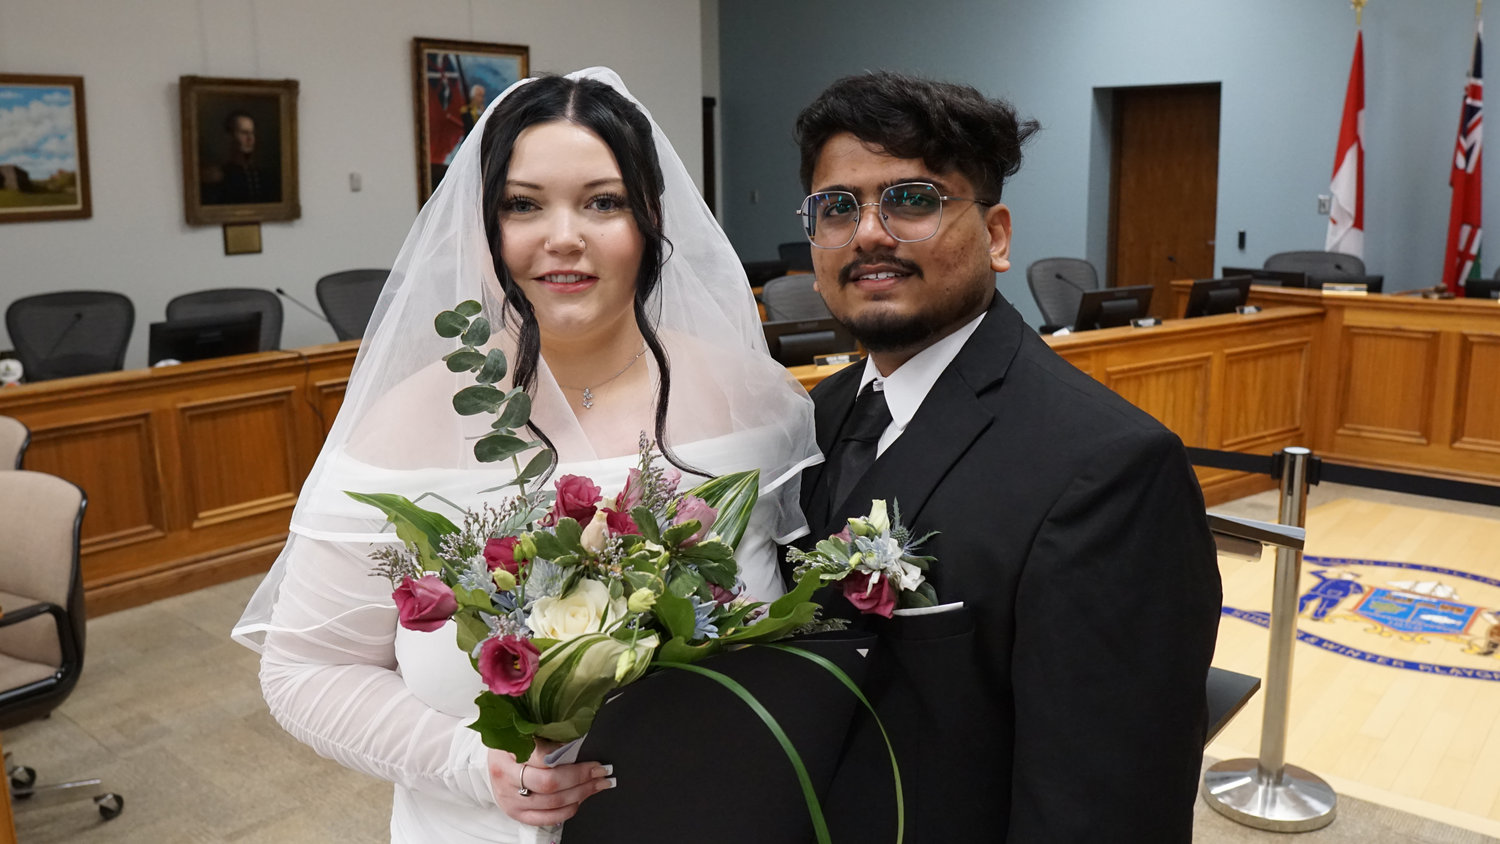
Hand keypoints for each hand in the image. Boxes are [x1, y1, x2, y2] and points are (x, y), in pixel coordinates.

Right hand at [488, 741, 614, 826]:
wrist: (491, 764)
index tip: (592, 758)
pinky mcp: (517, 814)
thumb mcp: (521, 729)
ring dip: (581, 794)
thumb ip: (545, 731)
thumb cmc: (510, 743)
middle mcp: (507, 778)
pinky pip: (546, 818)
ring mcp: (511, 799)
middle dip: (581, 778)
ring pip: (552, 803)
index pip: (543, 758)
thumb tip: (577, 737)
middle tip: (601, 771)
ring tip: (598, 784)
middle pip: (550, 783)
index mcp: (507, 752)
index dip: (571, 759)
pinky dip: (567, 811)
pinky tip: (580, 800)